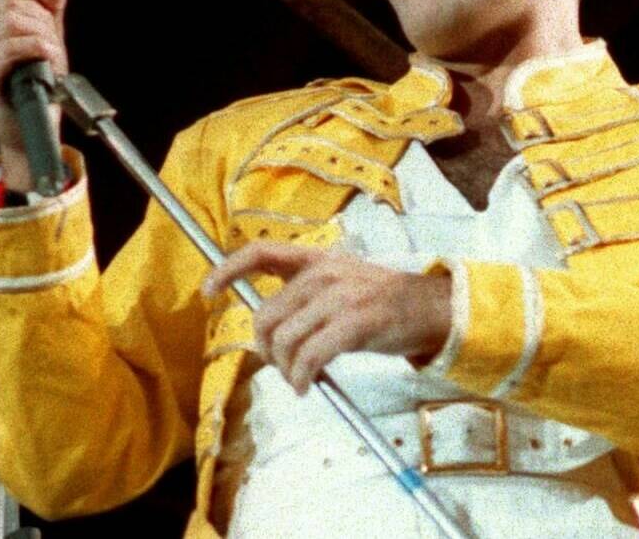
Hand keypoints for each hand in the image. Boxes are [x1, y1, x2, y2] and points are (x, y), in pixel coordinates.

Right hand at [0, 0, 68, 188]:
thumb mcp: (41, 34)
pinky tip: (46, 60)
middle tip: (49, 46)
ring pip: (11, 21)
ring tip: (48, 57)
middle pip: (8, 3)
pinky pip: (9, 47)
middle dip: (41, 22)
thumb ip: (46, 5)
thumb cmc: (32, 82)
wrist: (30, 128)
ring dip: (43, 38)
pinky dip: (37, 49)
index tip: (38, 25)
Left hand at [201, 243, 451, 394]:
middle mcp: (325, 274)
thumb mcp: (342, 283)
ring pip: (285, 340)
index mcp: (318, 260)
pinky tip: (308, 385)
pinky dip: (302, 377)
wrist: (430, 309)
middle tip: (279, 364)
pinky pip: (310, 357)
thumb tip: (268, 328)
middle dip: (266, 348)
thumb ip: (306, 295)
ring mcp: (340, 298)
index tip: (208, 290)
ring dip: (286, 369)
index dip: (228, 270)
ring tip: (298, 379)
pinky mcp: (354, 324)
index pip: (261, 253)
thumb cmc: (382, 303)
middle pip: (267, 315)